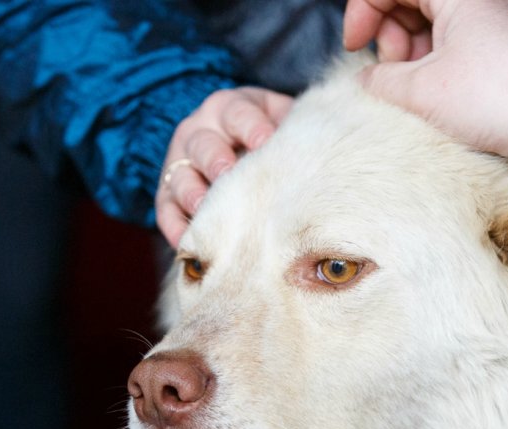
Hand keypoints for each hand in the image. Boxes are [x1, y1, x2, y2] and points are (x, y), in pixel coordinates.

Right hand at [156, 87, 292, 246]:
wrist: (244, 155)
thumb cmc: (274, 142)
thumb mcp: (285, 123)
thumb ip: (300, 126)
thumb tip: (341, 118)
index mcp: (230, 109)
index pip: (238, 113)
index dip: (251, 126)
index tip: (266, 141)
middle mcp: (200, 131)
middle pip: (202, 143)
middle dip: (215, 158)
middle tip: (227, 173)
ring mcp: (180, 163)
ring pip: (179, 176)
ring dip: (191, 193)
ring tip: (203, 209)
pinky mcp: (168, 193)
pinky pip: (166, 210)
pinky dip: (175, 225)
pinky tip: (187, 241)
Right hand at [343, 0, 507, 180]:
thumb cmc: (495, 95)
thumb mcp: (419, 88)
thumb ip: (380, 80)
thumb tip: (367, 79)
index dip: (364, 13)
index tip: (355, 46)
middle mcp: (470, 7)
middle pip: (408, 8)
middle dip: (389, 40)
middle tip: (393, 73)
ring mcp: (482, 36)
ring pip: (425, 37)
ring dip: (407, 66)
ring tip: (412, 96)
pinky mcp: (491, 66)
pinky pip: (445, 63)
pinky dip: (428, 81)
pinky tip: (426, 107)